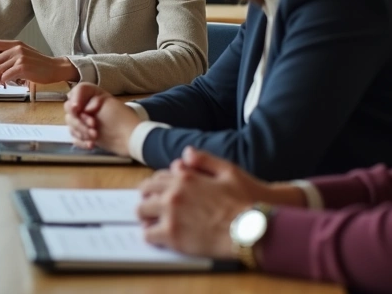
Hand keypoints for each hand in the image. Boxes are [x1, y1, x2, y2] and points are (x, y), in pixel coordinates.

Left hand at [0, 39, 78, 86]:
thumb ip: (11, 55)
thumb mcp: (24, 54)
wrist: (56, 68)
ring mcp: (20, 57)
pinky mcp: (23, 67)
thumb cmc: (40, 64)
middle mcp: (17, 49)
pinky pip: (6, 75)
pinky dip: (3, 81)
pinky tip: (6, 84)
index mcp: (16, 44)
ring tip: (0, 83)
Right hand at [63, 82, 140, 156]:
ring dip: (81, 132)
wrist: (131, 138)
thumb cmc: (121, 117)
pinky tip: (91, 145)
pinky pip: (75, 139)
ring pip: (71, 126)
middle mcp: (86, 107)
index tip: (77, 109)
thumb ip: (87, 99)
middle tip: (93, 126)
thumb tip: (73, 107)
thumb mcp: (106, 102)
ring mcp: (85, 122)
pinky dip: (82, 142)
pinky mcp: (86, 136)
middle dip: (79, 121)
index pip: (75, 92)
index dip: (74, 100)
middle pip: (70, 112)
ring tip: (95, 136)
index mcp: (92, 96)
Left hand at [136, 148, 263, 258]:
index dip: (157, 185)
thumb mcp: (229, 171)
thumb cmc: (245, 201)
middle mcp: (174, 194)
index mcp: (186, 178)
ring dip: (145, 215)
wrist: (251, 230)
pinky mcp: (172, 236)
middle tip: (151, 207)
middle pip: (145, 191)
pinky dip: (151, 235)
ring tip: (152, 222)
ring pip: (141, 212)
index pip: (158, 177)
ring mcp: (171, 214)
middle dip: (147, 198)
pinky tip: (159, 237)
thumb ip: (205, 160)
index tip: (159, 193)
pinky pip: (148, 235)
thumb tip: (186, 153)